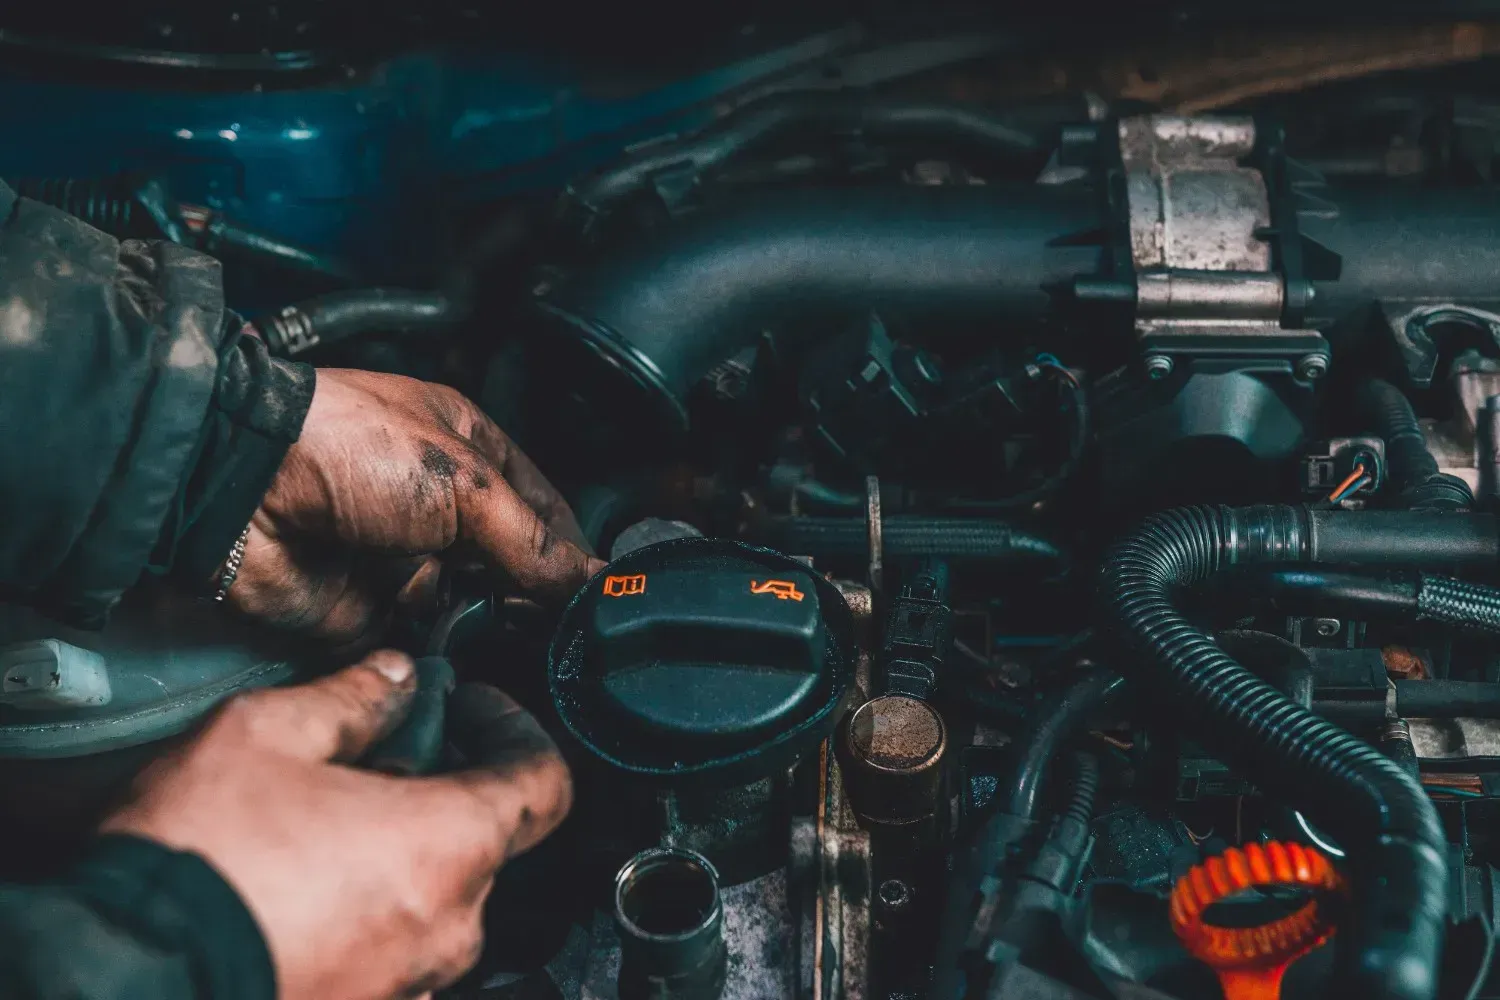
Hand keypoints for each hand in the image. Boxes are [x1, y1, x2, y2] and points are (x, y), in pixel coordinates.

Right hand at [101, 650, 570, 999]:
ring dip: (399, 856)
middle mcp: (449, 927)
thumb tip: (396, 677)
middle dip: (440, 789)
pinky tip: (300, 890)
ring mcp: (412, 984)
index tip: (469, 707)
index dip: (515, 731)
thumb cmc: (195, 861)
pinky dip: (367, 914)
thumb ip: (351, 698)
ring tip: (320, 827)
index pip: (545, 784)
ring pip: (434, 900)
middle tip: (375, 757)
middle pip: (483, 839)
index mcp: (449, 846)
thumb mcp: (264, 735)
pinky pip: (391, 953)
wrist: (116, 979)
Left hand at [230, 369, 604, 644]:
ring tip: (520, 645)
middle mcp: (442, 507)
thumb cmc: (351, 448)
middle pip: (512, 563)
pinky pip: (426, 641)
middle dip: (536, 596)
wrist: (243, 488)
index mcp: (469, 452)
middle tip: (565, 632)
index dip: (572, 551)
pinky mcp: (372, 610)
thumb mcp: (465, 483)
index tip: (599, 597)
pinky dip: (446, 651)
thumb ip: (532, 542)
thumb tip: (589, 583)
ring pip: (474, 607)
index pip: (543, 509)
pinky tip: (471, 660)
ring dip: (494, 627)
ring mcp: (407, 560)